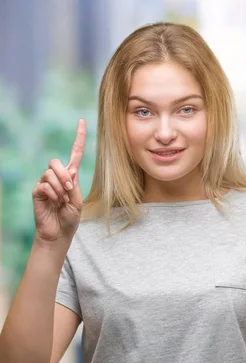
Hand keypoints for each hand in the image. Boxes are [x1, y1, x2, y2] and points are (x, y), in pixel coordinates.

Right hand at [32, 119, 86, 242]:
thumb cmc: (70, 218)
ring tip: (62, 200)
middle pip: (55, 161)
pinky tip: (54, 203)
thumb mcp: (77, 201)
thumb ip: (73, 184)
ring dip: (59, 188)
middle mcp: (57, 176)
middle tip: (69, 189)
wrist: (59, 232)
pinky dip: (53, 194)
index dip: (79, 137)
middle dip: (63, 175)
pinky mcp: (37, 191)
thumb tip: (68, 171)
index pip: (74, 153)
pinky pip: (44, 185)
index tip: (82, 121)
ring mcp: (45, 183)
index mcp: (71, 176)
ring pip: (49, 173)